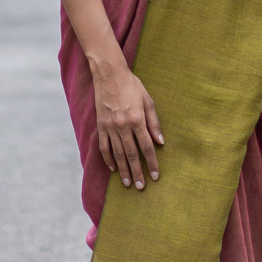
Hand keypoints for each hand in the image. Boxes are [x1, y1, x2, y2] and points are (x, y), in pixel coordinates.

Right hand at [92, 61, 162, 189]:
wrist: (109, 75)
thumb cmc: (132, 86)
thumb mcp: (148, 101)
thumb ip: (154, 122)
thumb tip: (161, 142)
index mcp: (137, 120)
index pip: (146, 147)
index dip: (152, 163)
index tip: (155, 176)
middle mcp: (123, 126)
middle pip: (131, 155)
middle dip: (137, 172)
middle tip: (141, 187)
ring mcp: (110, 127)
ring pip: (117, 154)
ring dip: (123, 170)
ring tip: (127, 183)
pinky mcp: (101, 125)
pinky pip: (104, 146)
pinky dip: (108, 159)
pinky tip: (113, 169)